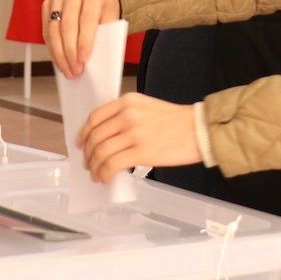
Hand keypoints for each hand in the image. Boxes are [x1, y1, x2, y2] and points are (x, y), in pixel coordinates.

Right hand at [42, 0, 120, 76]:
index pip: (87, 17)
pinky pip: (46, 30)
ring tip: (68, 69)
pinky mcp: (47, 4)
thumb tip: (93, 61)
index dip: (85, 40)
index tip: (84, 59)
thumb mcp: (111, 18)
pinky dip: (52, 48)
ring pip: (54, 29)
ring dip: (59, 53)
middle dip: (70, 51)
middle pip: (68, 24)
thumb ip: (105, 35)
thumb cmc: (104, 9)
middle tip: (75, 70)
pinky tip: (59, 60)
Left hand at [78, 93, 199, 182]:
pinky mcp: (141, 152)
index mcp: (128, 101)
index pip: (95, 117)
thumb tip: (107, 138)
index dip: (84, 133)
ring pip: (101, 152)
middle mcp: (128, 115)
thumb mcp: (147, 107)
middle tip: (88, 164)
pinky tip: (105, 178)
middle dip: (88, 154)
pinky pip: (112, 165)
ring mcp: (134, 133)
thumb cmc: (177, 121)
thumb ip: (126, 116)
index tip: (81, 143)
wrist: (199, 130)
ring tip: (96, 174)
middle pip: (95, 136)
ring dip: (95, 166)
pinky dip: (104, 173)